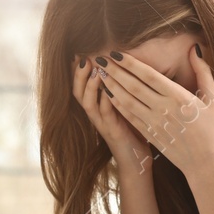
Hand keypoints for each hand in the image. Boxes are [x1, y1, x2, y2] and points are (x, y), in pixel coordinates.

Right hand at [72, 55, 151, 172]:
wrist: (136, 161)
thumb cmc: (133, 131)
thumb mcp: (124, 107)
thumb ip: (119, 90)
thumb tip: (124, 67)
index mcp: (97, 107)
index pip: (80, 86)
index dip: (77, 71)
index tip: (78, 52)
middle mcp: (95, 115)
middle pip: (77, 93)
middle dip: (78, 75)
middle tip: (82, 57)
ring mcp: (102, 124)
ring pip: (88, 103)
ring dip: (90, 86)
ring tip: (94, 70)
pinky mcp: (112, 132)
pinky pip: (106, 115)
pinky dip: (106, 102)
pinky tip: (109, 90)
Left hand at [99, 45, 213, 180]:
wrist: (206, 164)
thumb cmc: (212, 130)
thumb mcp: (213, 99)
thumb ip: (203, 72)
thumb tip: (196, 48)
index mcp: (179, 97)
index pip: (149, 76)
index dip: (131, 63)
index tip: (117, 52)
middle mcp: (163, 109)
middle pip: (134, 86)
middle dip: (115, 71)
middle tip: (100, 58)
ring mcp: (154, 123)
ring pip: (127, 101)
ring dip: (112, 86)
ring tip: (100, 73)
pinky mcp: (149, 134)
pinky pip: (129, 116)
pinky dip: (117, 104)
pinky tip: (108, 94)